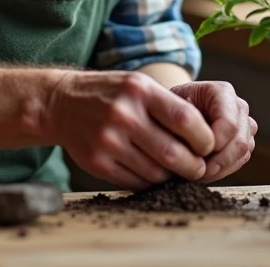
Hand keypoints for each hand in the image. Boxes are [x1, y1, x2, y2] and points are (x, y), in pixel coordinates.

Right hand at [44, 70, 216, 188]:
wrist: (61, 103)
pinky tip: (149, 170)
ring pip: (156, 173)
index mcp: (140, 90)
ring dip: (170, 176)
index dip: (204, 138)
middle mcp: (124, 115)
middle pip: (173, 153)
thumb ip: (169, 106)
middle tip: (197, 166)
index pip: (185, 119)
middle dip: (193, 166)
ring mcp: (108, 141)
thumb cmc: (111, 93)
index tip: (208, 145)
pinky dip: (149, 182)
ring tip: (171, 167)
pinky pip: (135, 183)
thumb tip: (207, 138)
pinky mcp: (97, 163)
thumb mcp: (139, 85)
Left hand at [170, 81, 255, 182]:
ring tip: (199, 172)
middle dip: (218, 162)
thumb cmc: (171, 110)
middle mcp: (239, 106)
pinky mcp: (246, 140)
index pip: (229, 124)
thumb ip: (184, 127)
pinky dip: (224, 170)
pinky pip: (241, 161)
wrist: (175, 113)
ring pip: (243, 154)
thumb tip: (197, 150)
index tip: (195, 154)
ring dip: (221, 168)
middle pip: (240, 142)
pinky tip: (206, 171)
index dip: (214, 144)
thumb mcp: (170, 112)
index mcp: (222, 92)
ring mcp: (245, 124)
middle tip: (197, 171)